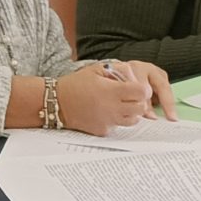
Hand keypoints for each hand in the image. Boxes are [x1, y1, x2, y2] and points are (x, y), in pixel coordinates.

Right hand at [56, 61, 179, 132]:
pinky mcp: (102, 131)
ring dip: (131, 112)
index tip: (137, 88)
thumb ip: (118, 69)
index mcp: (111, 91)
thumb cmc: (76, 84)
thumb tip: (134, 75)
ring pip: (133, 120)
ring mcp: (107, 121)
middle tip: (130, 97)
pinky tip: (106, 112)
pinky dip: (116, 120)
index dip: (143, 89)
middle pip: (141, 108)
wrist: (57, 102)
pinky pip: (118, 127)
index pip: (142, 92)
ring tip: (119, 104)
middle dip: (139, 101)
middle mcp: (111, 108)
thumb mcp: (96, 69)